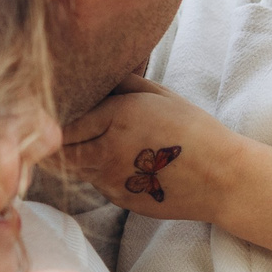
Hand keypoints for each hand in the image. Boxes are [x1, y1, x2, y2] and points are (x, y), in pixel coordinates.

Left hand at [59, 75, 246, 224]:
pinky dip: (96, 172)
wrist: (221, 179)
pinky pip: (95, 182)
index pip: (63, 119)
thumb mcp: (160, 95)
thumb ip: (122, 83)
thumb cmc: (195, 131)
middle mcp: (108, 149)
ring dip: (75, 156)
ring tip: (89, 144)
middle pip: (58, 149)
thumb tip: (94, 73)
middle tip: (53, 131)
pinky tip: (118, 162)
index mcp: (118, 115)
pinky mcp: (119, 198)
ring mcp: (112, 179)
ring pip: (73, 168)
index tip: (50, 111)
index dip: (52, 116)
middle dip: (53, 141)